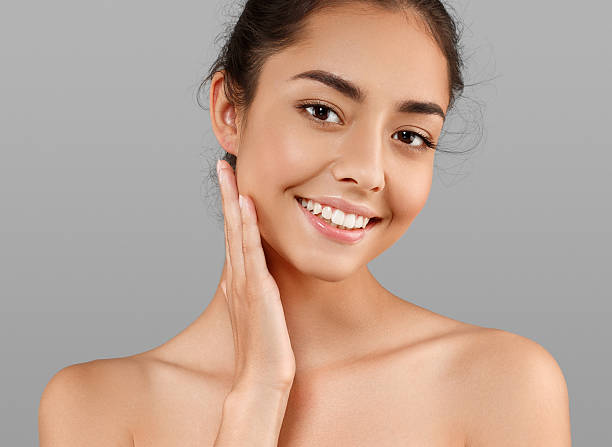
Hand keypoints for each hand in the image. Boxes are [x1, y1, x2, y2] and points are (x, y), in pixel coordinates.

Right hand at [217, 159, 295, 391]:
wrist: (260, 379)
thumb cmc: (262, 349)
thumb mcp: (254, 313)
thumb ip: (245, 292)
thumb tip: (235, 275)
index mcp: (239, 280)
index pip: (233, 236)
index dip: (229, 207)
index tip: (229, 181)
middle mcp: (237, 276)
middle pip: (230, 227)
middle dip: (226, 194)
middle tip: (222, 165)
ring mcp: (245, 282)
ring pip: (236, 233)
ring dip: (231, 201)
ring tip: (228, 172)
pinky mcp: (257, 290)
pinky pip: (251, 251)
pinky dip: (247, 226)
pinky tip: (246, 204)